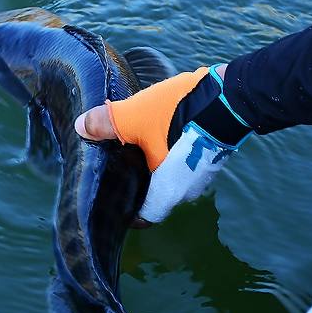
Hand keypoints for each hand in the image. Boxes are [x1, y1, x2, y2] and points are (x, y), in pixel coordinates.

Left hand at [74, 64, 250, 222]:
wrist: (230, 96)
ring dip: (158, 164)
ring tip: (138, 145)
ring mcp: (203, 173)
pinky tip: (161, 132)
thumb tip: (81, 127)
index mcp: (167, 192)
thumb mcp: (133, 116)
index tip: (115, 200)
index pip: (145, 216)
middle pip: (158, 195)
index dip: (128, 212)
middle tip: (121, 165)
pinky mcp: (212, 155)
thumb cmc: (180, 115)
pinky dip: (173, 151)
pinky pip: (186, 161)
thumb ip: (106, 124)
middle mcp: (187, 190)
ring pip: (174, 176)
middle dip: (141, 182)